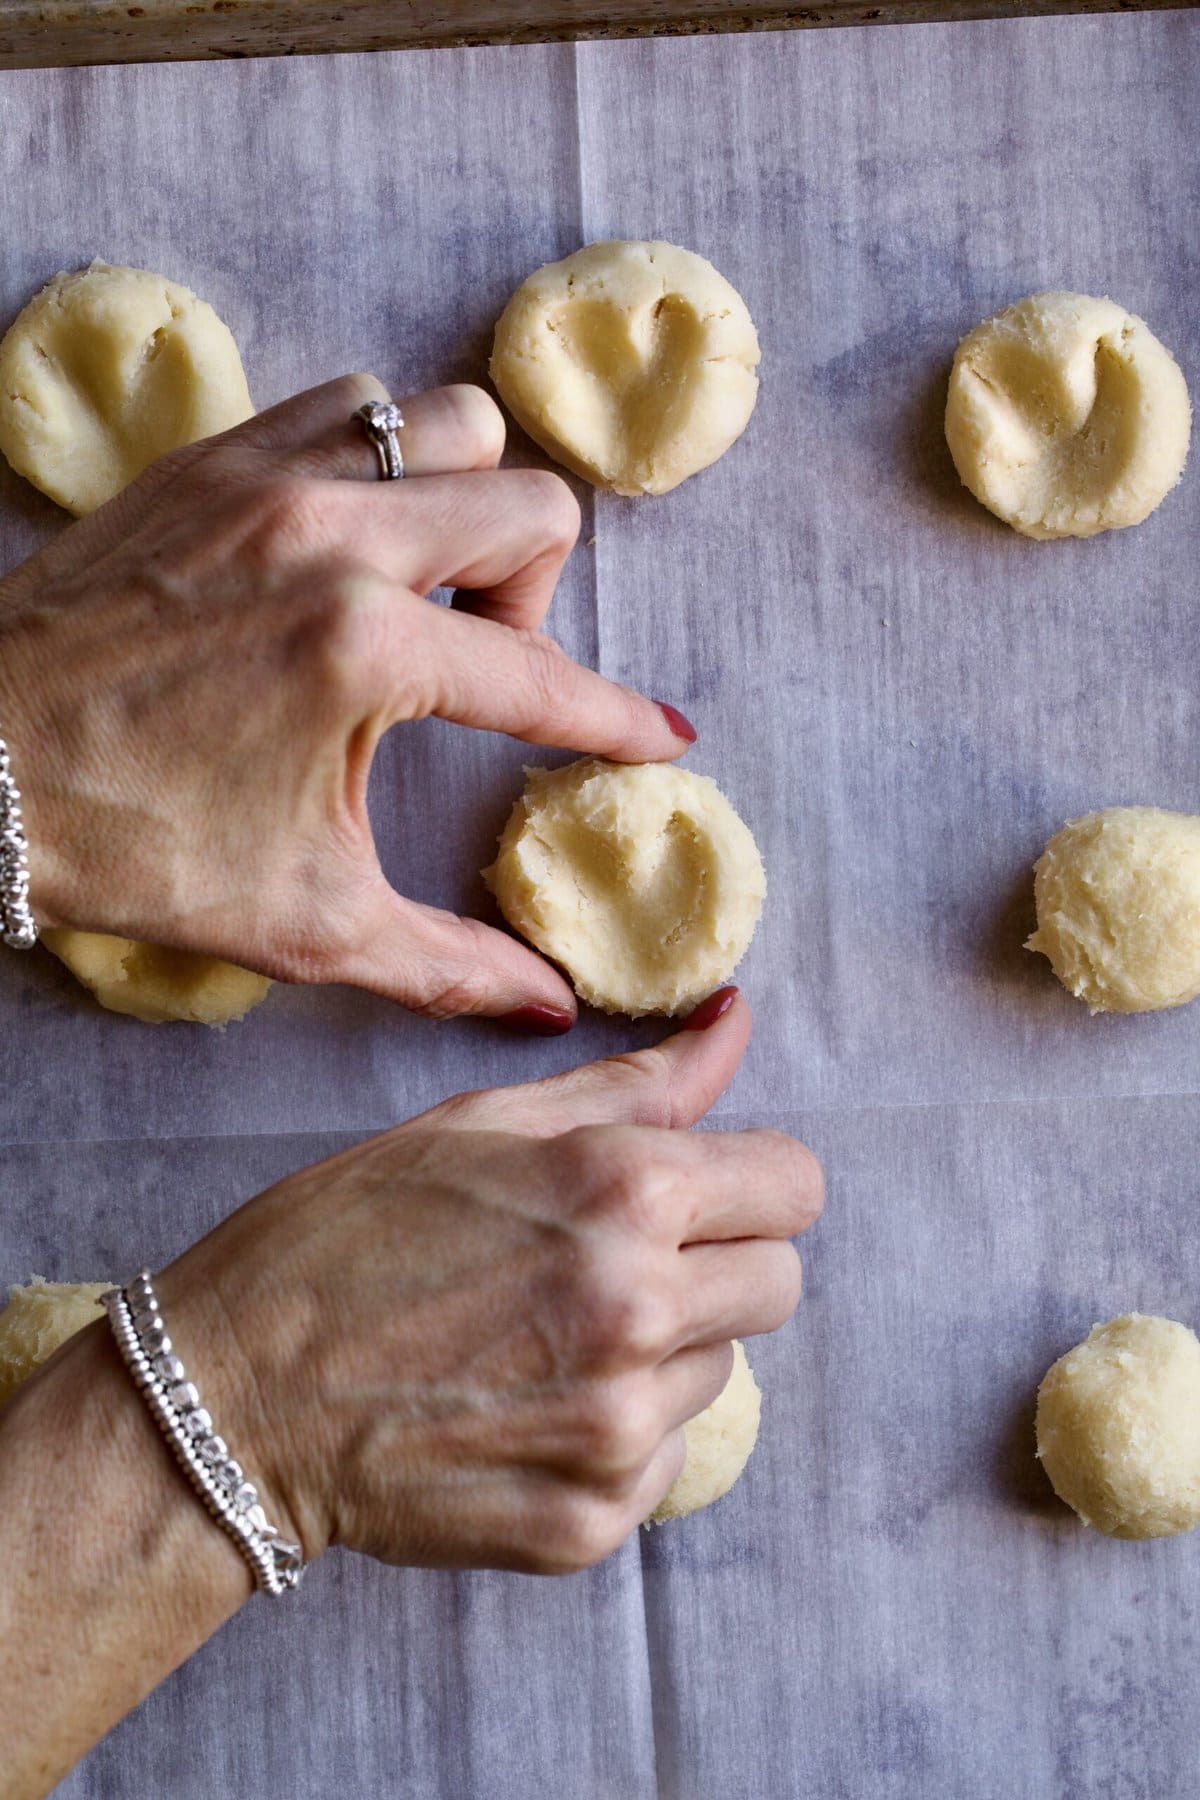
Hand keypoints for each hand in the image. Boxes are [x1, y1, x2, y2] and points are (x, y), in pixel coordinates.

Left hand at [0, 376, 693, 1022]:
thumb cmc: (130, 845)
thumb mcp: (306, 921)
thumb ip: (448, 964)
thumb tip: (547, 1004)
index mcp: (364, 652)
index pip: (540, 680)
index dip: (615, 719)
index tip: (658, 735)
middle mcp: (330, 539)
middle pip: (528, 503)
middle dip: (540, 593)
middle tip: (486, 665)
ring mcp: (268, 481)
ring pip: (445, 425)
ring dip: (468, 502)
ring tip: (423, 588)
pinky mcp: (212, 457)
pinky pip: (348, 406)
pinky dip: (382, 458)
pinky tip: (352, 539)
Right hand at [156, 992, 822, 1571]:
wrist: (232, 1397)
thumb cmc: (347, 1234)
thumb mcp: (485, 1123)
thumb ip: (638, 1082)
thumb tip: (735, 1020)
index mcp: (623, 1190)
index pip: (796, 1186)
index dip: (748, 1181)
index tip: (695, 1191)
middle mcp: (639, 1311)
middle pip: (779, 1283)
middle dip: (717, 1262)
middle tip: (612, 1260)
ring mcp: (618, 1431)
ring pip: (719, 1371)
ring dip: (662, 1349)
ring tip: (544, 1335)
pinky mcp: (591, 1523)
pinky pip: (661, 1461)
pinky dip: (613, 1434)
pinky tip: (522, 1406)